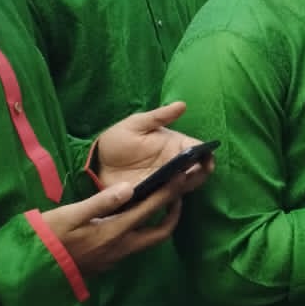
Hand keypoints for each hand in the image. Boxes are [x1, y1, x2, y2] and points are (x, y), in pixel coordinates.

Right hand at [40, 181, 186, 275]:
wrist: (32, 271)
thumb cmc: (47, 239)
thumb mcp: (70, 215)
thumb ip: (101, 202)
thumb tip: (129, 187)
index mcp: (115, 232)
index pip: (151, 209)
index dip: (169, 192)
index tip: (183, 177)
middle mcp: (121, 248)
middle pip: (161, 232)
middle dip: (174, 214)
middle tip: (177, 195)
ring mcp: (115, 258)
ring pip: (148, 241)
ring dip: (159, 223)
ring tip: (159, 205)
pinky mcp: (107, 263)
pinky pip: (134, 246)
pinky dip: (142, 231)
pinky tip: (134, 220)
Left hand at [93, 102, 212, 193]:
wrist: (96, 163)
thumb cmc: (118, 140)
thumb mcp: (136, 124)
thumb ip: (158, 116)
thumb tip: (182, 104)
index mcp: (177, 147)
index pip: (201, 151)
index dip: (207, 157)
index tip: (206, 162)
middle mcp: (176, 165)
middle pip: (199, 172)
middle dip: (199, 175)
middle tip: (187, 175)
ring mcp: (166, 182)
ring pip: (187, 187)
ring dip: (186, 186)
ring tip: (175, 183)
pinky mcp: (154, 196)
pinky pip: (168, 200)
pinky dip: (172, 201)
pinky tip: (168, 199)